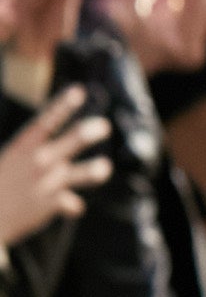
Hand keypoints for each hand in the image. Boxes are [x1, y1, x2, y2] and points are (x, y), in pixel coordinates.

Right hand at [0, 91, 109, 246]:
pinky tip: (74, 205)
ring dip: (93, 171)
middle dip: (87, 132)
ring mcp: (46, 183)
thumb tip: (61, 156)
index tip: (79, 91)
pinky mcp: (49, 205)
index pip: (46, 121)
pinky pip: (70, 204)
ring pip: (79, 174)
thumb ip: (34, 153)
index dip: (63, 105)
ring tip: (104, 168)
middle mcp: (38, 161)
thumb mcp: (10, 160)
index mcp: (23, 147)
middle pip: (70, 142)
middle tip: (104, 126)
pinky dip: (72, 204)